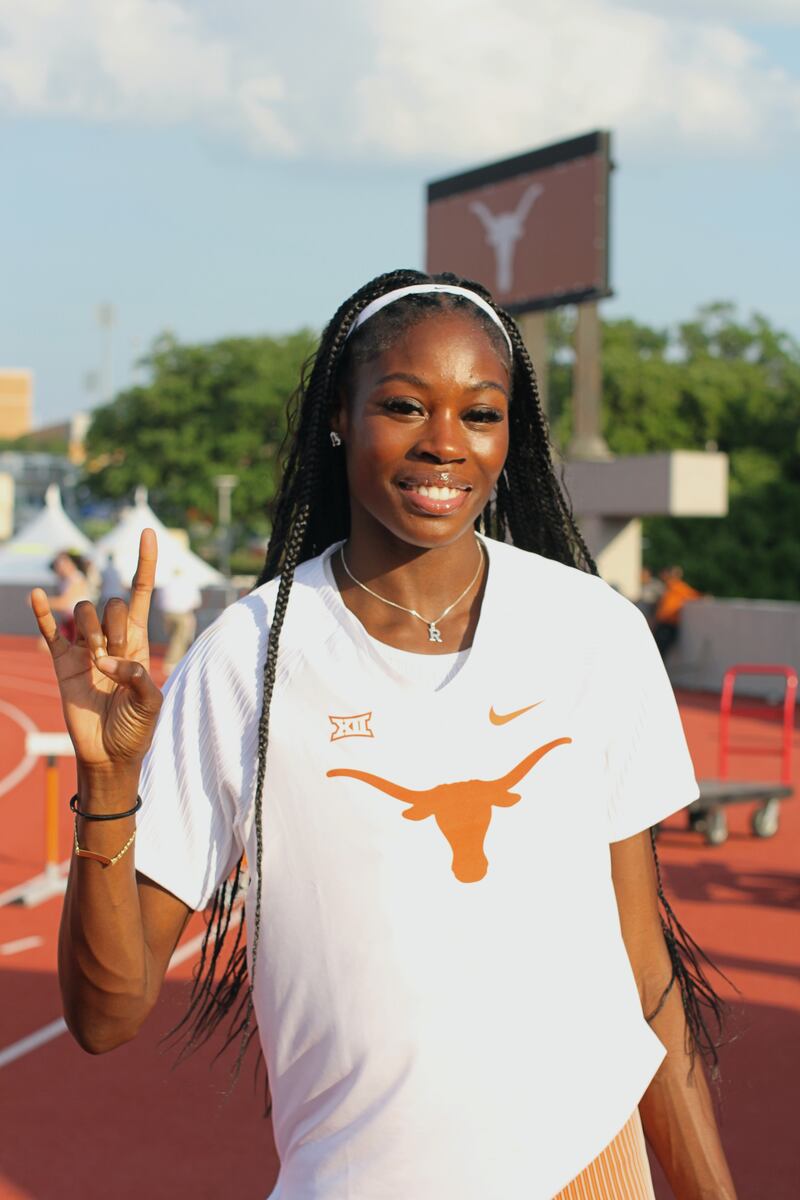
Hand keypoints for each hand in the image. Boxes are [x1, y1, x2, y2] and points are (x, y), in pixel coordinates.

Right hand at [31, 529, 162, 769]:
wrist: (109, 754)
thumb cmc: (136, 728)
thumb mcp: (151, 702)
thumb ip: (138, 676)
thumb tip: (106, 660)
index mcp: (138, 643)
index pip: (140, 594)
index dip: (145, 564)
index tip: (148, 532)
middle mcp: (111, 639)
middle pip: (110, 604)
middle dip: (112, 625)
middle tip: (113, 658)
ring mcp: (85, 648)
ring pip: (83, 613)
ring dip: (89, 631)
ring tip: (94, 661)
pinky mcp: (62, 662)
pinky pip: (50, 632)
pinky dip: (42, 612)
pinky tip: (37, 595)